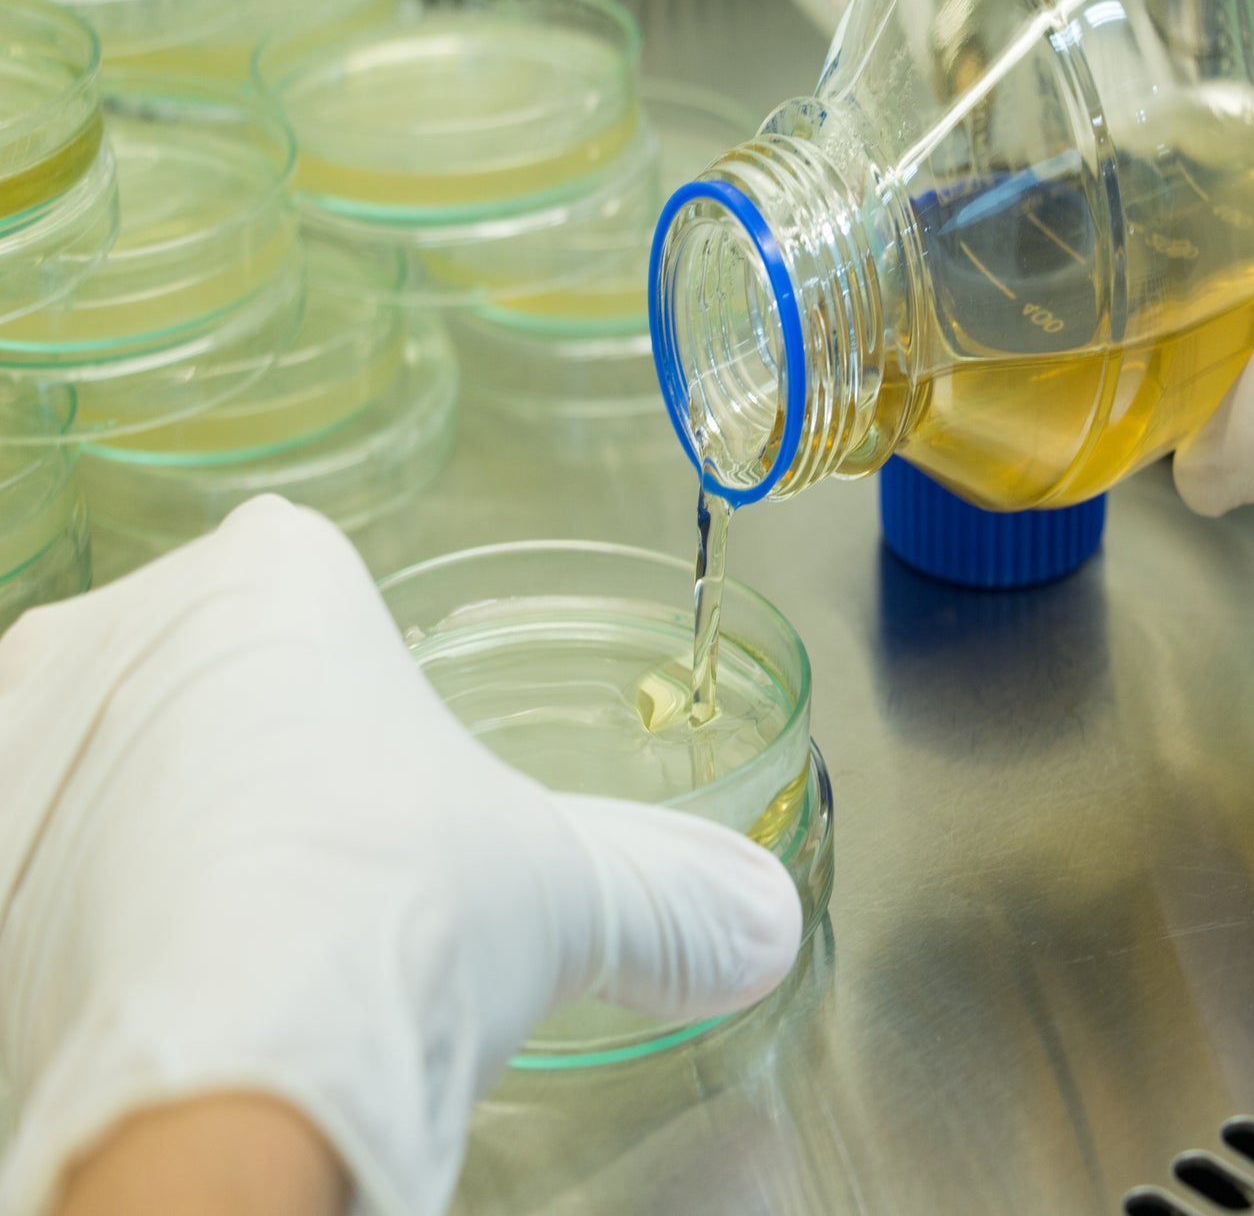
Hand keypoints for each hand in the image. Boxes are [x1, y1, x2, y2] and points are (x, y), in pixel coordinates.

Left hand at [0, 497, 800, 1215]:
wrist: (227, 1090)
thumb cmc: (393, 919)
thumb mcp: (554, 891)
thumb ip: (662, 889)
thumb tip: (762, 920)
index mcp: (274, 578)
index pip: (306, 578)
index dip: (344, 670)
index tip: (369, 764)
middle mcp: (116, 625)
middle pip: (195, 670)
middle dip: (244, 757)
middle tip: (307, 877)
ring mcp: (10, 736)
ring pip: (91, 762)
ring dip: (145, 834)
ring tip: (221, 948)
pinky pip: (23, 851)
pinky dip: (64, 905)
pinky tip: (125, 988)